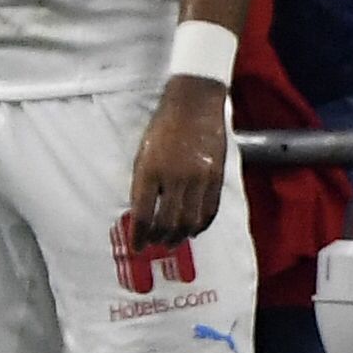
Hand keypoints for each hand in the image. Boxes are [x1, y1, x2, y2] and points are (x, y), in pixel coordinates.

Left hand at [128, 75, 230, 244]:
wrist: (193, 105)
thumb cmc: (162, 127)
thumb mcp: (143, 153)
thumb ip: (143, 182)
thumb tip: (143, 212)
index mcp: (149, 171)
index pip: (142, 214)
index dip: (139, 235)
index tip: (137, 247)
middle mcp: (173, 178)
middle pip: (167, 222)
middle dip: (159, 239)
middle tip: (155, 246)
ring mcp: (197, 178)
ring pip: (189, 220)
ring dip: (180, 236)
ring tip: (172, 242)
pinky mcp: (216, 177)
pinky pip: (210, 209)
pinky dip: (201, 224)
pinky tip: (194, 230)